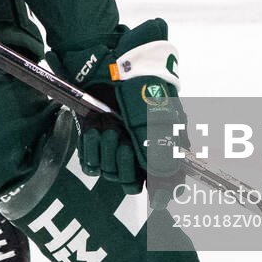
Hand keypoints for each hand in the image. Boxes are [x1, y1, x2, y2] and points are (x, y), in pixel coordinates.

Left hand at [73, 18, 180, 189]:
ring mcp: (117, 141)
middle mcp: (139, 145)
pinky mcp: (95, 136)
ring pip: (111, 173)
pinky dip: (92, 149)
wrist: (104, 58)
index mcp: (164, 138)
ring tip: (109, 129)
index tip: (160, 202)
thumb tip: (169, 184)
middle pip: (135, 181)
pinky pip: (92, 163)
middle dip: (127, 168)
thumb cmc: (137, 82)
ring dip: (108, 153)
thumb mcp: (156, 117)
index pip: (168, 177)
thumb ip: (162, 154)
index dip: (165, 191)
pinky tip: (95, 130)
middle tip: (125, 146)